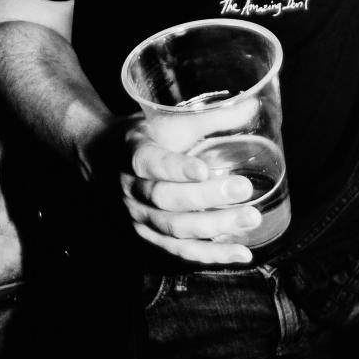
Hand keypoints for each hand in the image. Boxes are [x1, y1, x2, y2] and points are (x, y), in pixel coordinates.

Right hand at [110, 102, 264, 263]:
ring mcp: (139, 218)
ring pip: (175, 229)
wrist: (106, 160)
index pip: (152, 164)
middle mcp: (133, 190)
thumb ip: (211, 116)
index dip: (176, 168)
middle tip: (245, 189)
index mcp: (135, 153)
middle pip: (167, 200)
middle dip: (207, 198)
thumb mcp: (171, 120)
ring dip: (215, 228)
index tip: (203, 169)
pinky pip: (179, 251)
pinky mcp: (150, 237)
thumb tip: (252, 104)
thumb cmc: (147, 136)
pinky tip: (240, 254)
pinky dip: (210, 255)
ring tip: (251, 219)